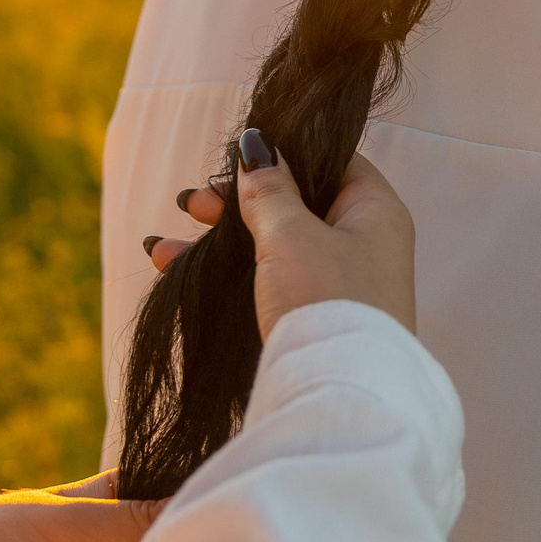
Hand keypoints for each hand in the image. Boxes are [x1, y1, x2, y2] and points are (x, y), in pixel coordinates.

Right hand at [150, 132, 416, 336]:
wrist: (339, 396)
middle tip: (190, 205)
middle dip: (235, 205)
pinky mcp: (318, 318)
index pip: (332, 161)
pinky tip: (176, 270)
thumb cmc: (325, 300)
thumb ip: (270, 189)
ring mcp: (341, 284)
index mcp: (375, 211)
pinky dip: (228, 274)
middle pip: (296, 204)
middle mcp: (364, 244)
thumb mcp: (290, 234)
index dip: (283, 155)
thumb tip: (260, 146)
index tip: (234, 161)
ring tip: (165, 248)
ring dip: (220, 242)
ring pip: (273, 246)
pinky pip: (268, 282)